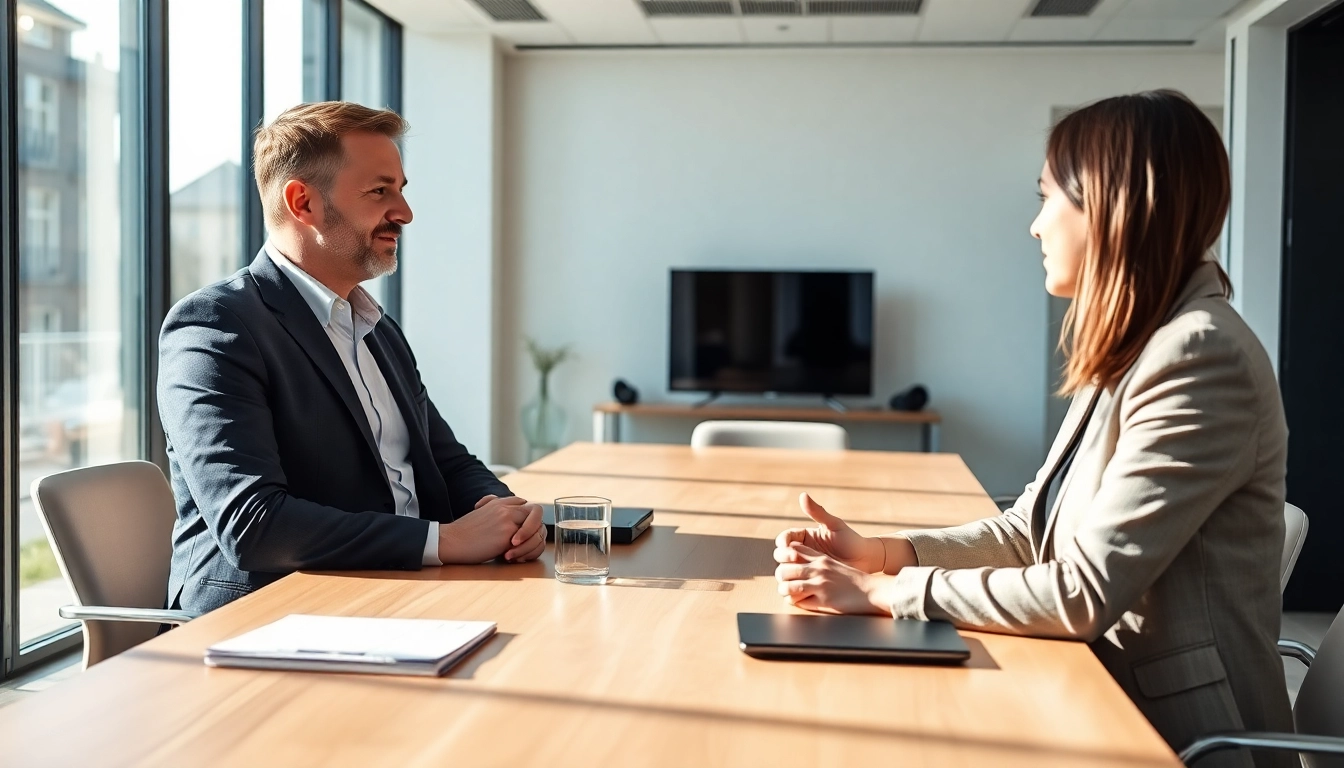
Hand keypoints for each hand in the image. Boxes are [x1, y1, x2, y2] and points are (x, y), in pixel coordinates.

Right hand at [439, 495, 544, 563]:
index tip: (519, 533)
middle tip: (527, 543)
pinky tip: (508, 557)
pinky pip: (527, 543)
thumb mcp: (480, 512)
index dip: (526, 518)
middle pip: (537, 511)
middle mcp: (506, 508)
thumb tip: (504, 513)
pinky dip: (523, 552)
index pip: (525, 504)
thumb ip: (494, 508)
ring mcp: (508, 520)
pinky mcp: (507, 535)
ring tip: (517, 554)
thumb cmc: (464, 533)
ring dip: (532, 543)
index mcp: (499, 502)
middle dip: (536, 529)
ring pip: (537, 528)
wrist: (451, 541)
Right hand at [774, 493, 884, 572]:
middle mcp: (802, 551)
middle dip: (783, 556)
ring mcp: (806, 567)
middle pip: (780, 553)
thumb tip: (802, 495)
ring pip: (785, 569)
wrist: (865, 561)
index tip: (788, 546)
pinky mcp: (810, 580)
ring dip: (786, 571)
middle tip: (794, 559)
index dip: (783, 542)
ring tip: (795, 572)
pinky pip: (796, 583)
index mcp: (804, 537)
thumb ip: (818, 512)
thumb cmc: (851, 540)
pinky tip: (799, 583)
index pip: (785, 538)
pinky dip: (794, 583)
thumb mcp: (834, 525)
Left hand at [774, 543, 889, 614]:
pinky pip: (799, 602)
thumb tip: (796, 563)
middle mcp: (817, 569)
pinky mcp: (823, 599)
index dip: (783, 559)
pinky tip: (800, 602)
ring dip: (785, 592)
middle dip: (781, 578)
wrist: (872, 591)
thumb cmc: (853, 580)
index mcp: (820, 558)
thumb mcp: (833, 564)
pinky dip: (795, 603)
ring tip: (789, 594)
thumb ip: (815, 561)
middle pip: (784, 570)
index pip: (791, 551)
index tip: (785, 566)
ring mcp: (819, 584)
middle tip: (784, 583)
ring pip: (787, 587)